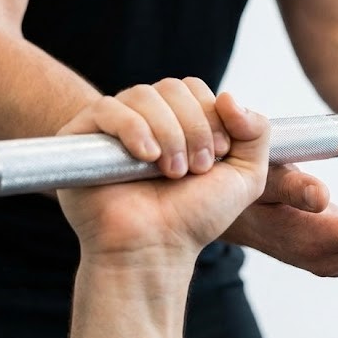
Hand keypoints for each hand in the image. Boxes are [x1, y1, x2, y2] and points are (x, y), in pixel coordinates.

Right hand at [57, 78, 268, 262]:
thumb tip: (228, 96)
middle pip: (172, 87)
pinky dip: (134, 129)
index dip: (211, 116)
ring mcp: (112, 128)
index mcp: (177, 122)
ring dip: (169, 132)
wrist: (155, 249)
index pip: (194, 88)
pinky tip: (146, 157)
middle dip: (194, 126)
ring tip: (172, 172)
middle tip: (196, 168)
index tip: (217, 158)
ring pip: (144, 95)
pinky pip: (108, 109)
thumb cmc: (194, 218)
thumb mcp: (246, 176)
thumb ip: (256, 132)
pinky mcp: (81, 137)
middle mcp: (144, 120)